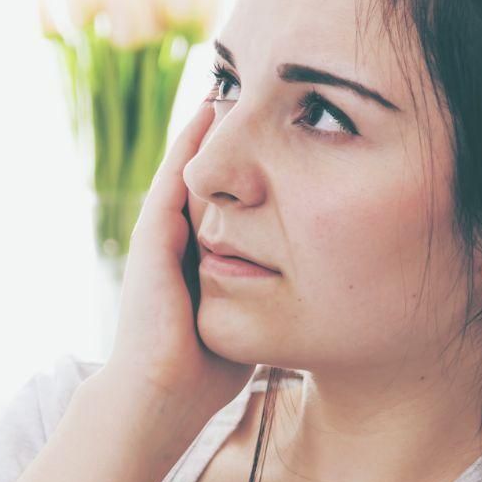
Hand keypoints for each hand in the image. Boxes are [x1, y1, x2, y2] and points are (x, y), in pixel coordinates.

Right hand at [100, 100, 256, 420]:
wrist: (161, 400)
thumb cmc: (210, 371)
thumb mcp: (258, 316)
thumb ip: (281, 291)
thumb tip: (331, 277)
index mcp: (204, 254)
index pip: (234, 194)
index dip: (256, 161)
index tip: (282, 125)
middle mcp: (180, 239)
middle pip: (213, 172)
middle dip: (233, 132)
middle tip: (256, 84)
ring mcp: (161, 237)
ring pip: (190, 168)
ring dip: (207, 127)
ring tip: (231, 82)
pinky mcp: (149, 240)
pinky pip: (170, 181)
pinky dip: (187, 145)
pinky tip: (205, 113)